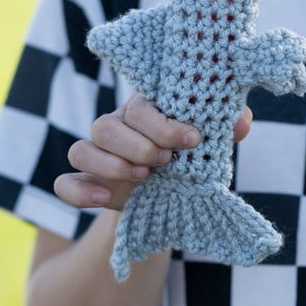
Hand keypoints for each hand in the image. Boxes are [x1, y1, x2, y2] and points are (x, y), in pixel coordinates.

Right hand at [53, 95, 252, 210]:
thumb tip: (240, 121)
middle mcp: (115, 128)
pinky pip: (65, 184)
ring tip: (143, 178)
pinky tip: (105, 200)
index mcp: (143, 110)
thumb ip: (225, 128)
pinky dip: (80, 191)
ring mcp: (97, 157)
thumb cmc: (190, 157)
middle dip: (138, 146)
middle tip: (165, 162)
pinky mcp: (88, 185)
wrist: (172, 195)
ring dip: (111, 165)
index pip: (138, 106)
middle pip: (104, 125)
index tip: (192, 140)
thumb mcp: (210, 143)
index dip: (163, 123)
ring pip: (81, 150)